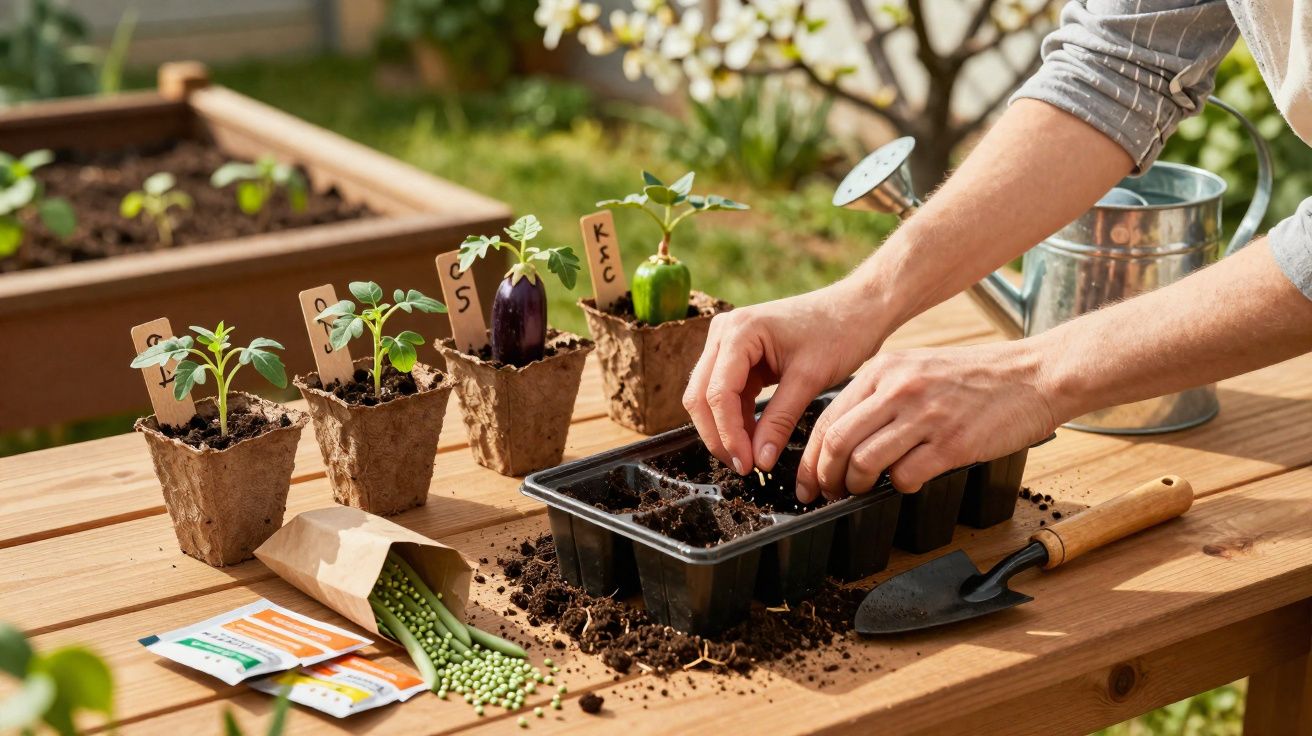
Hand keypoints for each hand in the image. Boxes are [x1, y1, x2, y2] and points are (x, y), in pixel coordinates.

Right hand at [682, 281, 887, 475]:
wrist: (856, 309)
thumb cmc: (839, 332)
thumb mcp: (809, 380)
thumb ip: (780, 421)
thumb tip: (760, 461)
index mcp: (739, 331)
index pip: (717, 393)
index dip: (728, 434)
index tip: (747, 464)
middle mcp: (724, 332)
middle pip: (700, 396)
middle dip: (719, 435)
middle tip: (744, 467)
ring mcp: (726, 342)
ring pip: (707, 397)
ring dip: (724, 429)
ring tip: (750, 457)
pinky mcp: (736, 355)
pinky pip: (724, 393)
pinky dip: (735, 418)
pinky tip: (754, 439)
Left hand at [795, 340, 1058, 501]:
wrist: (1036, 374)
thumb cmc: (980, 376)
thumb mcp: (919, 367)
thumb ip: (882, 394)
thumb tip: (847, 434)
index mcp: (885, 370)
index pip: (828, 419)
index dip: (811, 457)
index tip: (809, 479)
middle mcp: (899, 388)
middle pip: (837, 443)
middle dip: (825, 477)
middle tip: (828, 493)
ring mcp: (925, 415)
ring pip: (864, 462)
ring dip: (856, 486)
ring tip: (862, 492)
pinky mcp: (952, 443)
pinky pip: (906, 476)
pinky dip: (899, 487)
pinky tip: (907, 483)